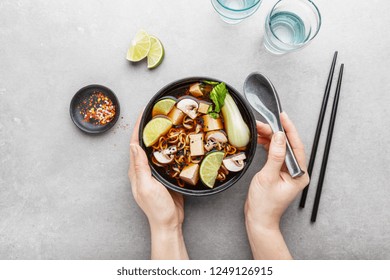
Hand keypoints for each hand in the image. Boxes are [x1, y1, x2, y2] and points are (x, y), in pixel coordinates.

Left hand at [129, 112, 187, 258]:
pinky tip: (177, 141)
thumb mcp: (147, 187)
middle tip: (159, 113)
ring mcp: (154, 172)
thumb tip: (134, 146)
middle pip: (144, 143)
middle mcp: (142, 169)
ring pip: (155, 149)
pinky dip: (169, 147)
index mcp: (136, 170)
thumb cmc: (157, 208)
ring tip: (168, 122)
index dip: (139, 127)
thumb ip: (140, 167)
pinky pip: (165, 157)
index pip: (135, 144)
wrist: (168, 223)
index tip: (145, 112)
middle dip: (149, 127)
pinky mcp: (164, 175)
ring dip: (159, 135)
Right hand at [245, 112, 309, 258]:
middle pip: (288, 146)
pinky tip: (261, 140)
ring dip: (271, 138)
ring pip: (281, 149)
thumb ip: (275, 155)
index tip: (282, 117)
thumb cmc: (264, 204)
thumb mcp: (268, 177)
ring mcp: (288, 173)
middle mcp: (296, 172)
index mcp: (299, 174)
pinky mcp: (280, 173)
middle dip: (276, 132)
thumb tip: (279, 136)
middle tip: (264, 122)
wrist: (259, 219)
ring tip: (260, 129)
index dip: (289, 130)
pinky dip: (268, 146)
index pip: (296, 146)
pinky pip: (276, 155)